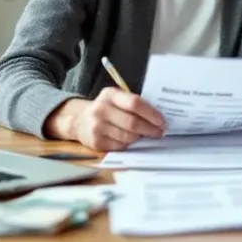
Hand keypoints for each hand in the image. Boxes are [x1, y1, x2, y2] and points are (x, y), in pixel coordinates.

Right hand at [47, 88, 164, 150]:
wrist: (79, 121)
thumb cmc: (105, 108)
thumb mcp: (116, 98)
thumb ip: (133, 103)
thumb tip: (157, 116)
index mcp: (110, 95)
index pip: (135, 103)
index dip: (151, 113)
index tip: (162, 121)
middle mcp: (101, 110)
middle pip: (132, 122)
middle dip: (150, 129)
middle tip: (160, 132)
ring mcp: (97, 127)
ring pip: (128, 136)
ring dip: (140, 137)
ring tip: (145, 135)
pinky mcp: (96, 142)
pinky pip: (120, 146)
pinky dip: (129, 144)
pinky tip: (131, 140)